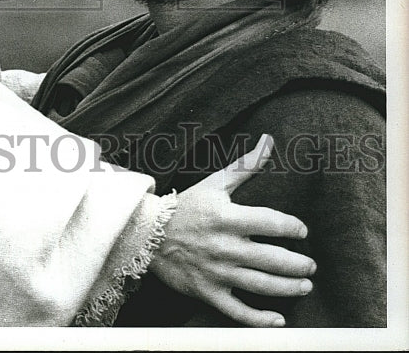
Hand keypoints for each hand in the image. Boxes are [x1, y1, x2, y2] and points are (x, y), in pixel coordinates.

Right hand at [150, 133, 315, 326]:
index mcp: (226, 217)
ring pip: (261, 285)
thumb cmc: (187, 206)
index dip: (292, 227)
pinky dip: (260, 319)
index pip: (270, 221)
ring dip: (288, 288)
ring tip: (305, 285)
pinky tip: (279, 319)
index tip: (303, 230)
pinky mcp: (208, 291)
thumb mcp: (215, 182)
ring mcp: (216, 271)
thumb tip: (269, 141)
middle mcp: (224, 246)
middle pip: (271, 258)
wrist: (149, 233)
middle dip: (298, 264)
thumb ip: (245, 166)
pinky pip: (238, 311)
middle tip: (311, 265)